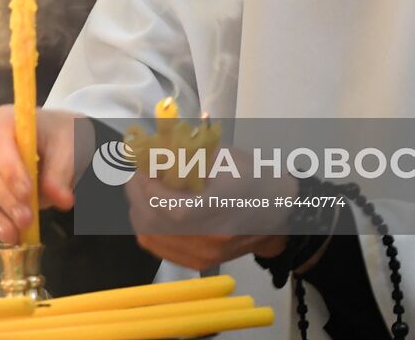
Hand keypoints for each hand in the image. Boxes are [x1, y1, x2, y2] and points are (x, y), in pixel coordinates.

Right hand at [0, 105, 79, 243]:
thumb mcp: (70, 147)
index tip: (27, 193)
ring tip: (15, 234)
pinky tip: (8, 235)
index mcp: (5, 120)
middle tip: (26, 219)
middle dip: (6, 198)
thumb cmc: (62, 137)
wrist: (60, 143)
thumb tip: (60, 199)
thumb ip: (62, 171)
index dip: (9, 169)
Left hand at [125, 146, 296, 270]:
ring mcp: (202, 254)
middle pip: (156, 224)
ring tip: (140, 187)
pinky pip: (157, 247)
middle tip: (136, 173)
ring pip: (150, 236)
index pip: (174, 210)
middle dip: (137, 194)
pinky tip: (148, 207)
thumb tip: (153, 153)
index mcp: (223, 207)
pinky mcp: (196, 262)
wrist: (277, 214)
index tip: (143, 168)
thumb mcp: (226, 156)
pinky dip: (146, 225)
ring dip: (138, 208)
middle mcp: (210, 238)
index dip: (151, 189)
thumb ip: (188, 155)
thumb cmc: (254, 177)